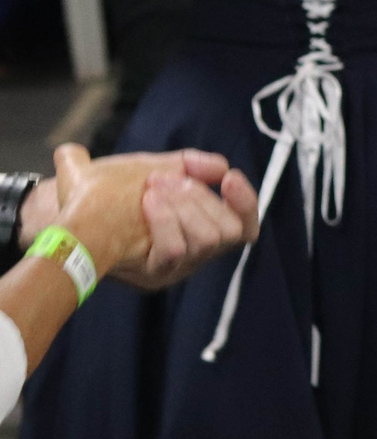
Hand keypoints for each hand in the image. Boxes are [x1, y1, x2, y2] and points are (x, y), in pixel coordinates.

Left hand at [46, 144, 254, 286]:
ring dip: (185, 205)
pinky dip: (166, 219)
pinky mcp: (154, 274)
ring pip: (211, 239)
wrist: (67, 212)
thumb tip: (221, 166)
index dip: (247, 203)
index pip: (246, 227)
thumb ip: (188, 164)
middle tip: (165, 179)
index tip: (229, 178)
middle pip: (231, 230)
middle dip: (201, 196)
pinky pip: (175, 249)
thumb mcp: (151, 168)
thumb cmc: (109, 193)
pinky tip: (147, 201)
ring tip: (153, 189)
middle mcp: (196, 255)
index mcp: (201, 231)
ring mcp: (176, 268)